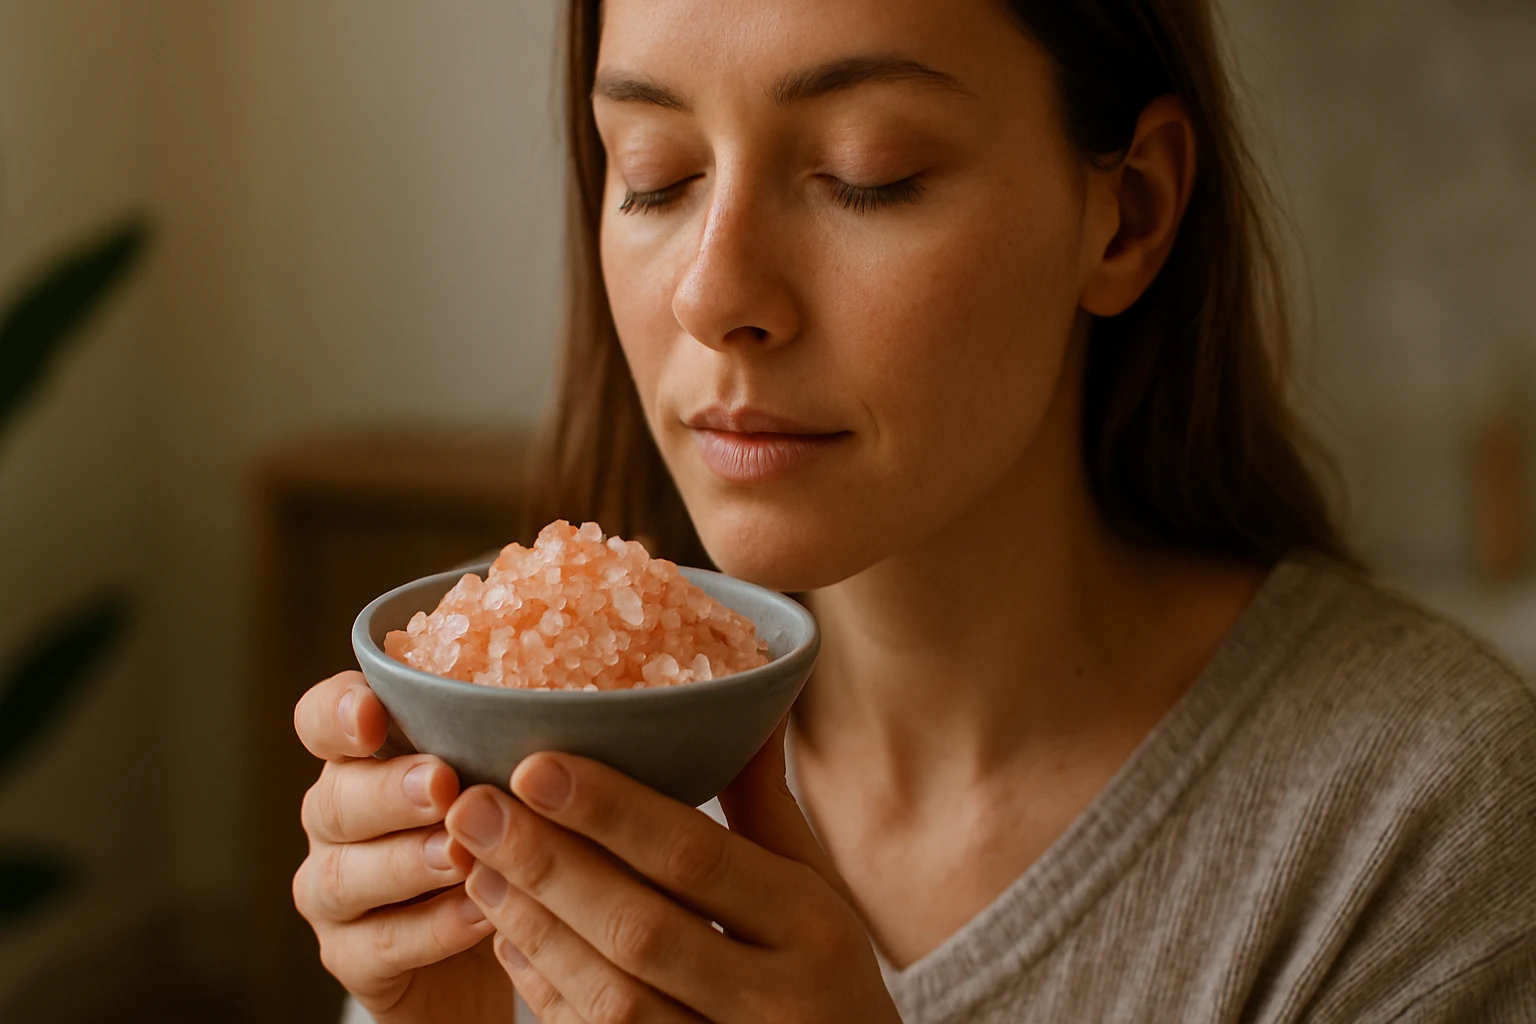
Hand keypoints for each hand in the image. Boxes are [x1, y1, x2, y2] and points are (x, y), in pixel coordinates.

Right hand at [292, 670, 514, 1020]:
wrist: (502, 945)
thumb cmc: (507, 835)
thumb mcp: (511, 781)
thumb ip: (510, 742)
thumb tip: (565, 700)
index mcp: (364, 761)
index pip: (322, 722)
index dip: (336, 713)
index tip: (371, 714)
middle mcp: (337, 821)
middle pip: (335, 799)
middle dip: (388, 791)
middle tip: (442, 785)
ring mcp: (335, 893)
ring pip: (344, 875)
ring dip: (406, 862)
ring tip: (462, 855)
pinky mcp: (353, 959)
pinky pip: (378, 945)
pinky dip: (431, 930)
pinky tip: (479, 912)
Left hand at [445, 716, 902, 1022]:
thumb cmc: (830, 976)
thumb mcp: (819, 892)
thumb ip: (767, 808)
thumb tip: (746, 702)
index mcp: (812, 925)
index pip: (697, 858)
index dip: (612, 812)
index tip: (534, 764)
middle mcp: (775, 998)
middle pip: (640, 928)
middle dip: (549, 865)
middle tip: (474, 808)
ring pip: (610, 999)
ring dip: (535, 930)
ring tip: (477, 868)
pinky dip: (547, 992)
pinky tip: (508, 940)